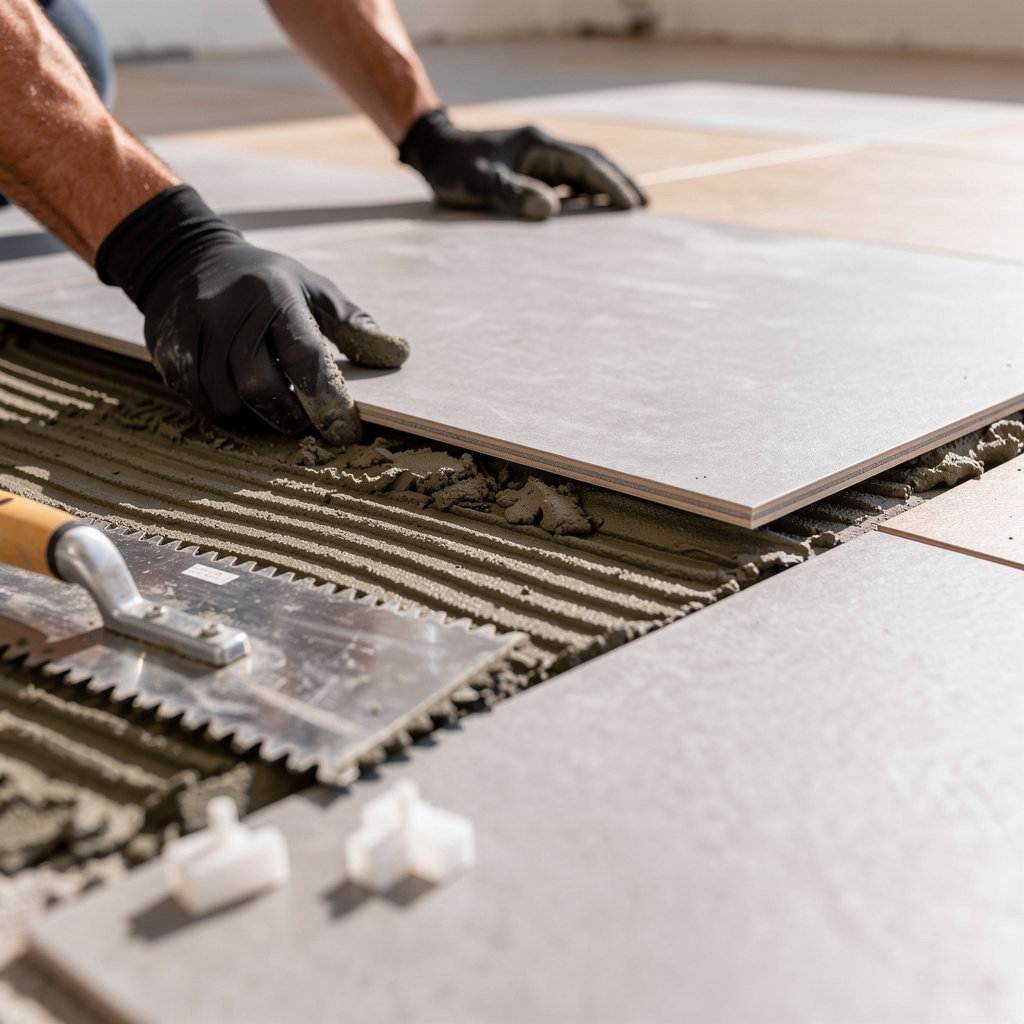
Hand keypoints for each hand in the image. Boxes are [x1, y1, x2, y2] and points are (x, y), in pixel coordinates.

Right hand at [95, 186, 408, 445]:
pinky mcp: (166, 347)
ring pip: (225, 401)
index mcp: (275, 296)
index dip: (328, 400)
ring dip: (253, 420)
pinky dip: (221, 411)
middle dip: (290, 417)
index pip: (305, 358)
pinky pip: (195, 398)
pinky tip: (238, 404)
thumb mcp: (314, 289)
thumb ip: (355, 326)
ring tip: (272, 412)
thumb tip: (400, 354)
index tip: (346, 432)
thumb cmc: (265, 281)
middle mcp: (230, 311)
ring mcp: (194, 329)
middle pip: (261, 388)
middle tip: (306, 424)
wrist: (183, 255)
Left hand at [399, 109, 646, 220]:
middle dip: (618, 182)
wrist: (434, 152)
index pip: (587, 164)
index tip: (632, 204)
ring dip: (602, 188)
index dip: (612, 183)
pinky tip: (589, 210)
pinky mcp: (528, 167)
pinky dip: (581, 193)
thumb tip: (549, 210)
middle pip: (592, 163)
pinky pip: (564, 179)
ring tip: (623, 210)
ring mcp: (537, 156)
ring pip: (580, 171)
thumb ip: (513, 194)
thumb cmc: (455, 168)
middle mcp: (543, 147)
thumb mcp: (482, 183)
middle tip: (642, 205)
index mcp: (539, 145)